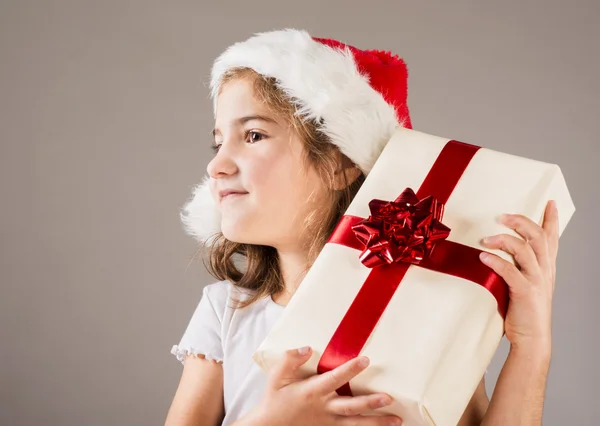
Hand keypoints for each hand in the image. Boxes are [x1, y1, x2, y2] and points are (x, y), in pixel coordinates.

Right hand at [249, 346, 402, 425]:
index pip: (335, 379)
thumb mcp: (276, 377)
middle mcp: (324, 408)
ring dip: (377, 422)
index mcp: (312, 392)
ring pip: (356, 423)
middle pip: (351, 406)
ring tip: (397, 420)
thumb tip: (307, 348)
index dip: (350, 369)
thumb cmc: (274, 399)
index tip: (365, 360)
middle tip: (388, 398)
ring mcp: (328, 421)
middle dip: (370, 402)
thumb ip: (290, 360)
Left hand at [479, 200, 558, 352]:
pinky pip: (510, 271)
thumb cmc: (523, 312)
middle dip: (521, 222)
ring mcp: (536, 281)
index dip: (552, 220)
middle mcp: (544, 271)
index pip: (552, 238)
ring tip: (486, 238)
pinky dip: (496, 261)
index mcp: (546, 268)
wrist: (532, 339)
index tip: (550, 202)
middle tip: (502, 215)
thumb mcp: (525, 285)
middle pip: (538, 237)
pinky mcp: (525, 293)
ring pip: (525, 250)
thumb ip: (517, 268)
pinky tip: (482, 257)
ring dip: (504, 240)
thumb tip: (496, 251)